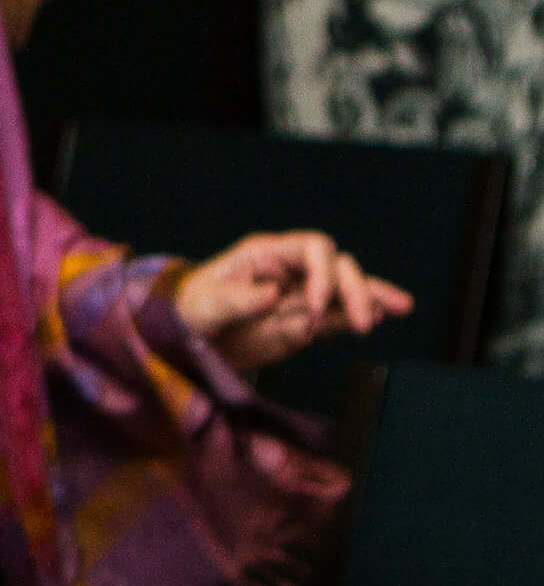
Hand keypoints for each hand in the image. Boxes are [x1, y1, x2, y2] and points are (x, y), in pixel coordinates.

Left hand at [174, 230, 408, 372]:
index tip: (314, 307)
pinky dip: (359, 315)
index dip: (322, 273)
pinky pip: (339, 314)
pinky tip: (380, 317)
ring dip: (371, 297)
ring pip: (346, 288)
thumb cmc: (189, 309)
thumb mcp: (205, 304)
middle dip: (356, 290)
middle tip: (364, 322)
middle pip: (337, 267)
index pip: (311, 248)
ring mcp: (301, 294)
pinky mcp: (305, 320)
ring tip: (401, 308)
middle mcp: (290, 270)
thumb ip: (238, 298)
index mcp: (266, 254)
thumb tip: (273, 293)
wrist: (185, 336)